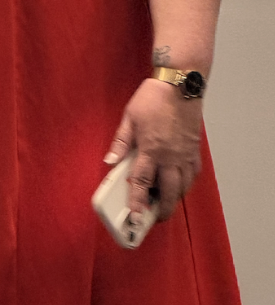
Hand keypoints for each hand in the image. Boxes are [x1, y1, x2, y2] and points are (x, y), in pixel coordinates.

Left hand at [106, 78, 204, 222]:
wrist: (180, 86)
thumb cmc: (153, 99)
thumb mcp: (129, 119)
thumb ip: (120, 143)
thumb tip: (110, 161)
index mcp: (151, 149)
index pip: (142, 182)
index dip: (138, 201)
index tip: (135, 216)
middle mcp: (171, 156)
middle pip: (169, 192)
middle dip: (161, 209)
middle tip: (152, 219)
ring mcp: (185, 154)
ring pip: (183, 186)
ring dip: (174, 198)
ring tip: (163, 205)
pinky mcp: (194, 150)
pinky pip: (192, 174)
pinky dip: (186, 184)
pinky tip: (179, 185)